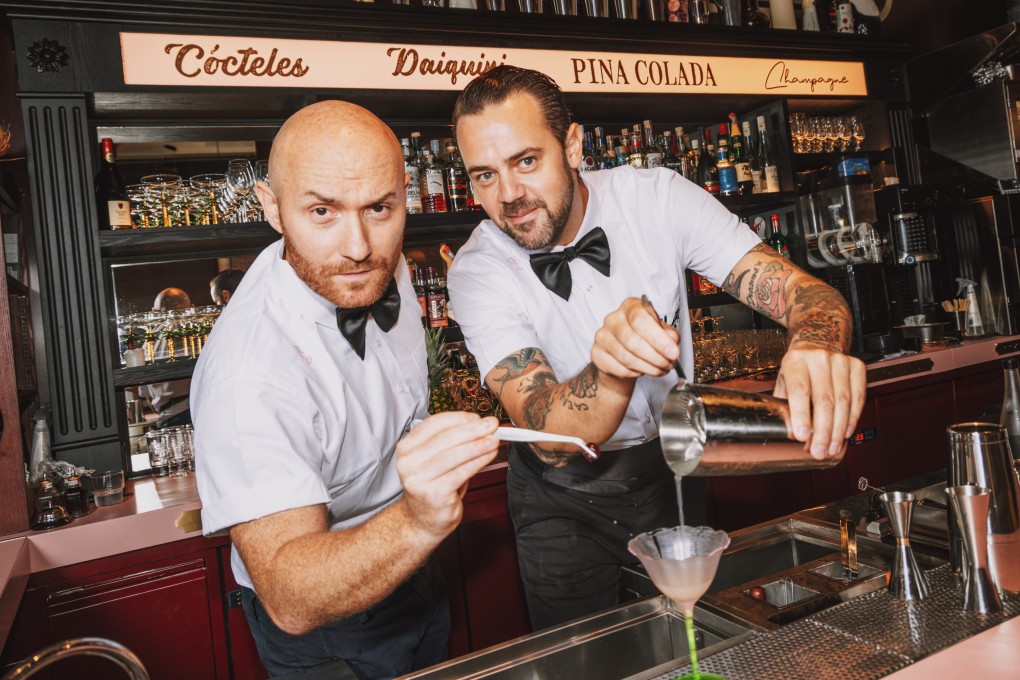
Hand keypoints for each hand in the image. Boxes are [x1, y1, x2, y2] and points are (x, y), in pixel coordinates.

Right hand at [396, 412, 499, 537]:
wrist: (423, 520)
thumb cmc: (434, 486)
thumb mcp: (438, 459)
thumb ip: (454, 442)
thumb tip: (481, 426)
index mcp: (406, 447)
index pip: (433, 425)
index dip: (458, 418)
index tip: (477, 417)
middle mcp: (408, 462)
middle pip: (444, 439)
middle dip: (472, 430)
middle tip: (491, 425)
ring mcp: (418, 479)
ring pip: (454, 455)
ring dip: (478, 445)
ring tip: (494, 440)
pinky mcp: (433, 494)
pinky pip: (461, 473)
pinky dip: (478, 461)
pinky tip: (489, 455)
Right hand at [591, 297, 680, 378]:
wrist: (622, 355)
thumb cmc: (643, 339)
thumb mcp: (660, 332)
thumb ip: (668, 334)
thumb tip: (672, 339)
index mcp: (630, 307)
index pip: (640, 320)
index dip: (658, 339)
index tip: (673, 352)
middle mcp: (613, 319)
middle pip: (632, 340)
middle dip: (655, 357)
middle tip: (668, 364)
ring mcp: (602, 336)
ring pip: (626, 357)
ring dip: (648, 367)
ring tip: (660, 369)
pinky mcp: (596, 354)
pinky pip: (619, 368)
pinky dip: (635, 373)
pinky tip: (642, 370)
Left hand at [774, 344, 866, 459]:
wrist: (817, 343)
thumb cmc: (798, 368)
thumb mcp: (783, 381)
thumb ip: (785, 404)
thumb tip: (790, 434)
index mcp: (795, 361)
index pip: (799, 390)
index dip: (801, 415)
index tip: (803, 437)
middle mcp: (818, 359)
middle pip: (824, 400)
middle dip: (823, 431)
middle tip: (820, 451)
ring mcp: (840, 361)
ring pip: (843, 401)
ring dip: (838, 430)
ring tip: (832, 448)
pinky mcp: (857, 366)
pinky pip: (858, 397)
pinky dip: (853, 418)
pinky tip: (845, 433)